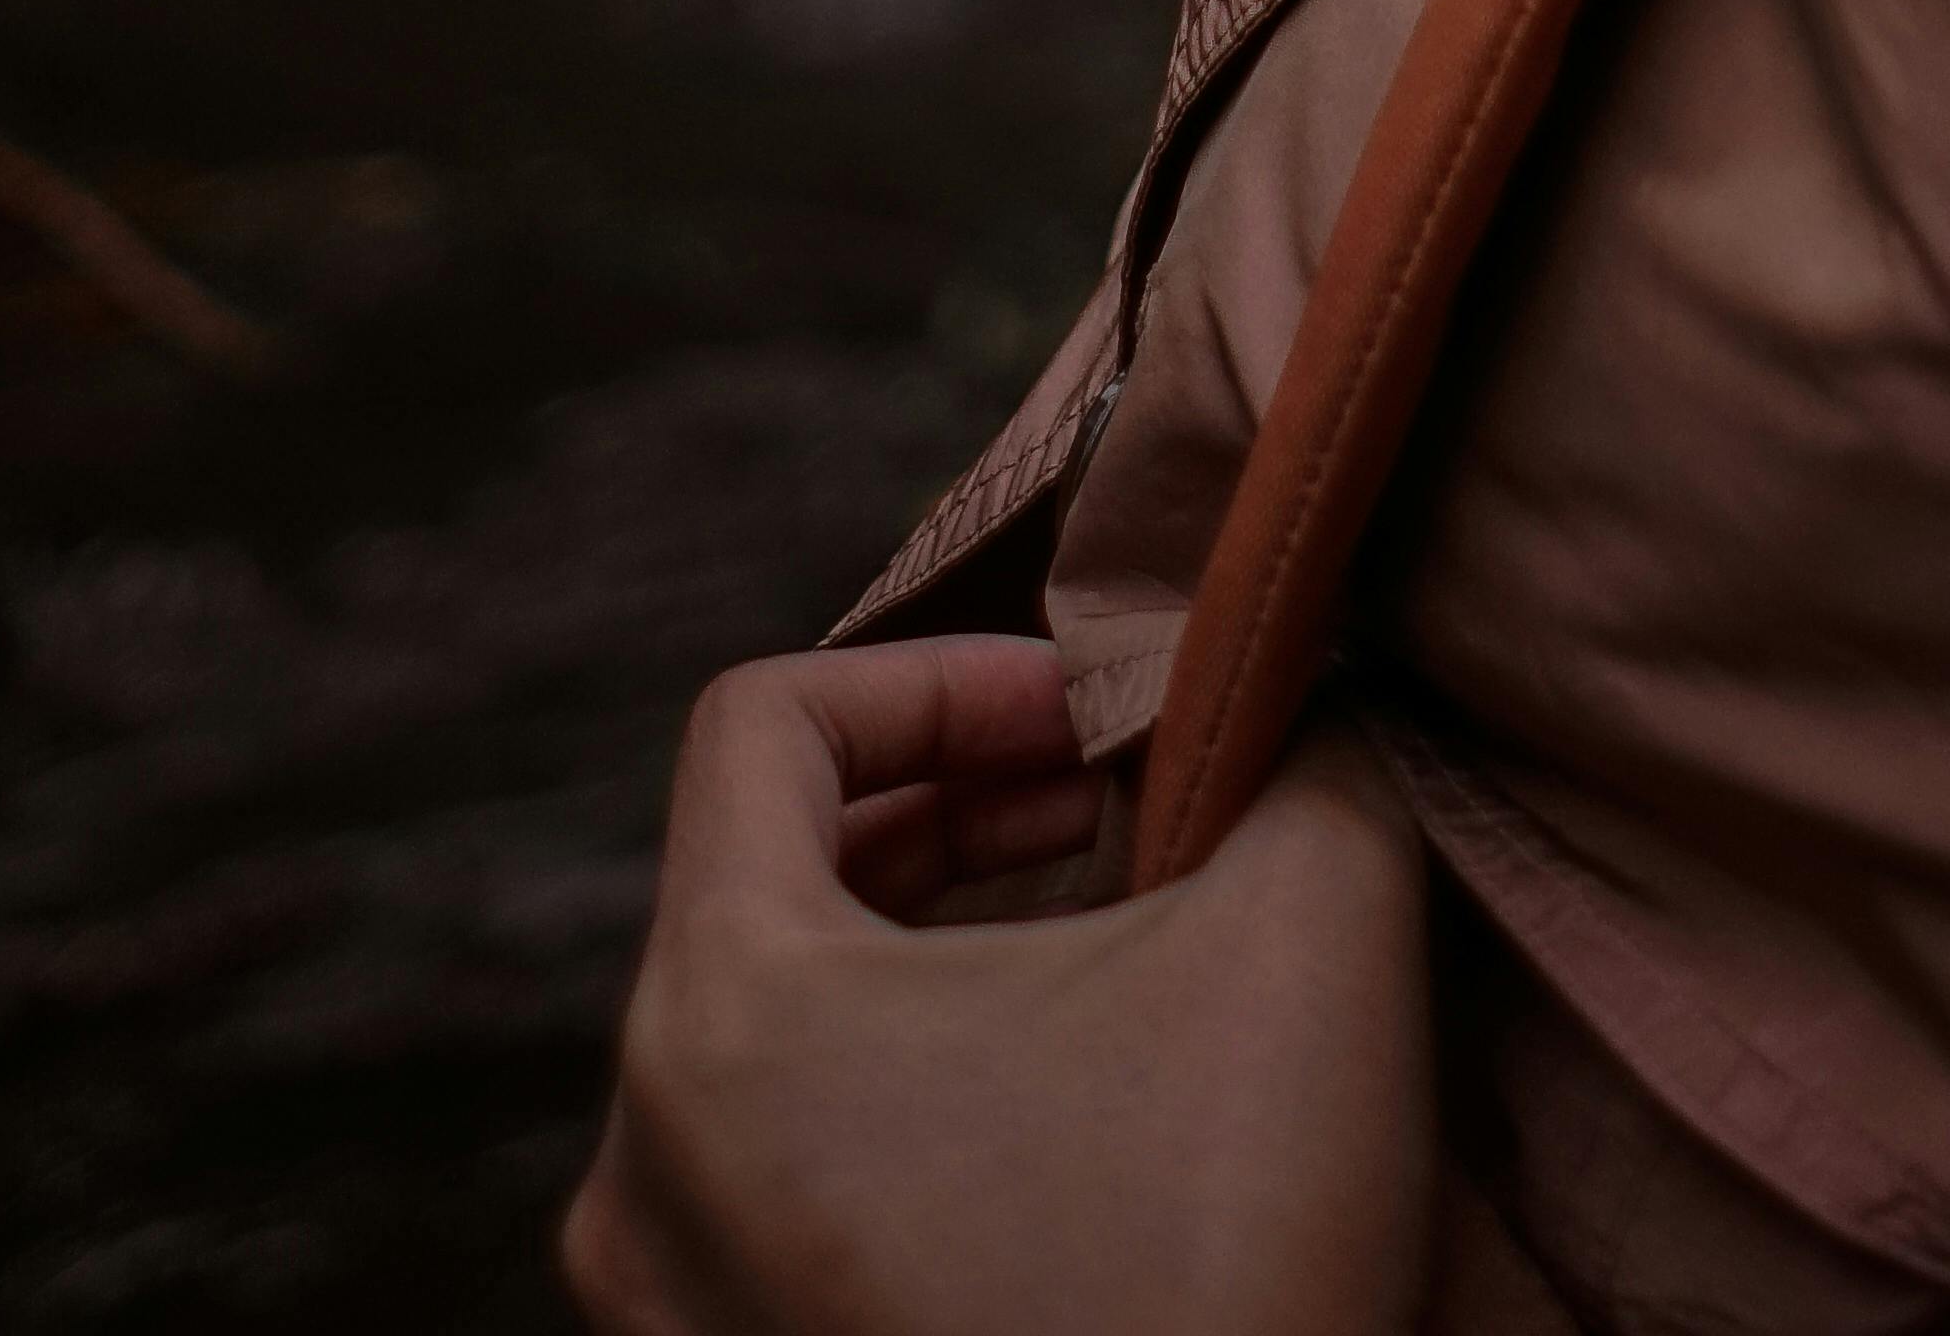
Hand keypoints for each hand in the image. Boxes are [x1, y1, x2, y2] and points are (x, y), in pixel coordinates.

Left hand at [565, 643, 1437, 1335]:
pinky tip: (1073, 1123)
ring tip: (1115, 961)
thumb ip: (1303, 739)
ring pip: (782, 1040)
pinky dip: (914, 1104)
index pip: (766, 726)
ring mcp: (666, 1318)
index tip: (1098, 719)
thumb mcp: (1312, 919)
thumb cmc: (1214, 1261)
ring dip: (945, 957)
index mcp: (717, 1018)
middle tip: (1126, 814)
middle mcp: (637, 1170)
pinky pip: (783, 1185)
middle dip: (961, 815)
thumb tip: (1291, 685)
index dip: (947, 678)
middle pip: (767, 880)